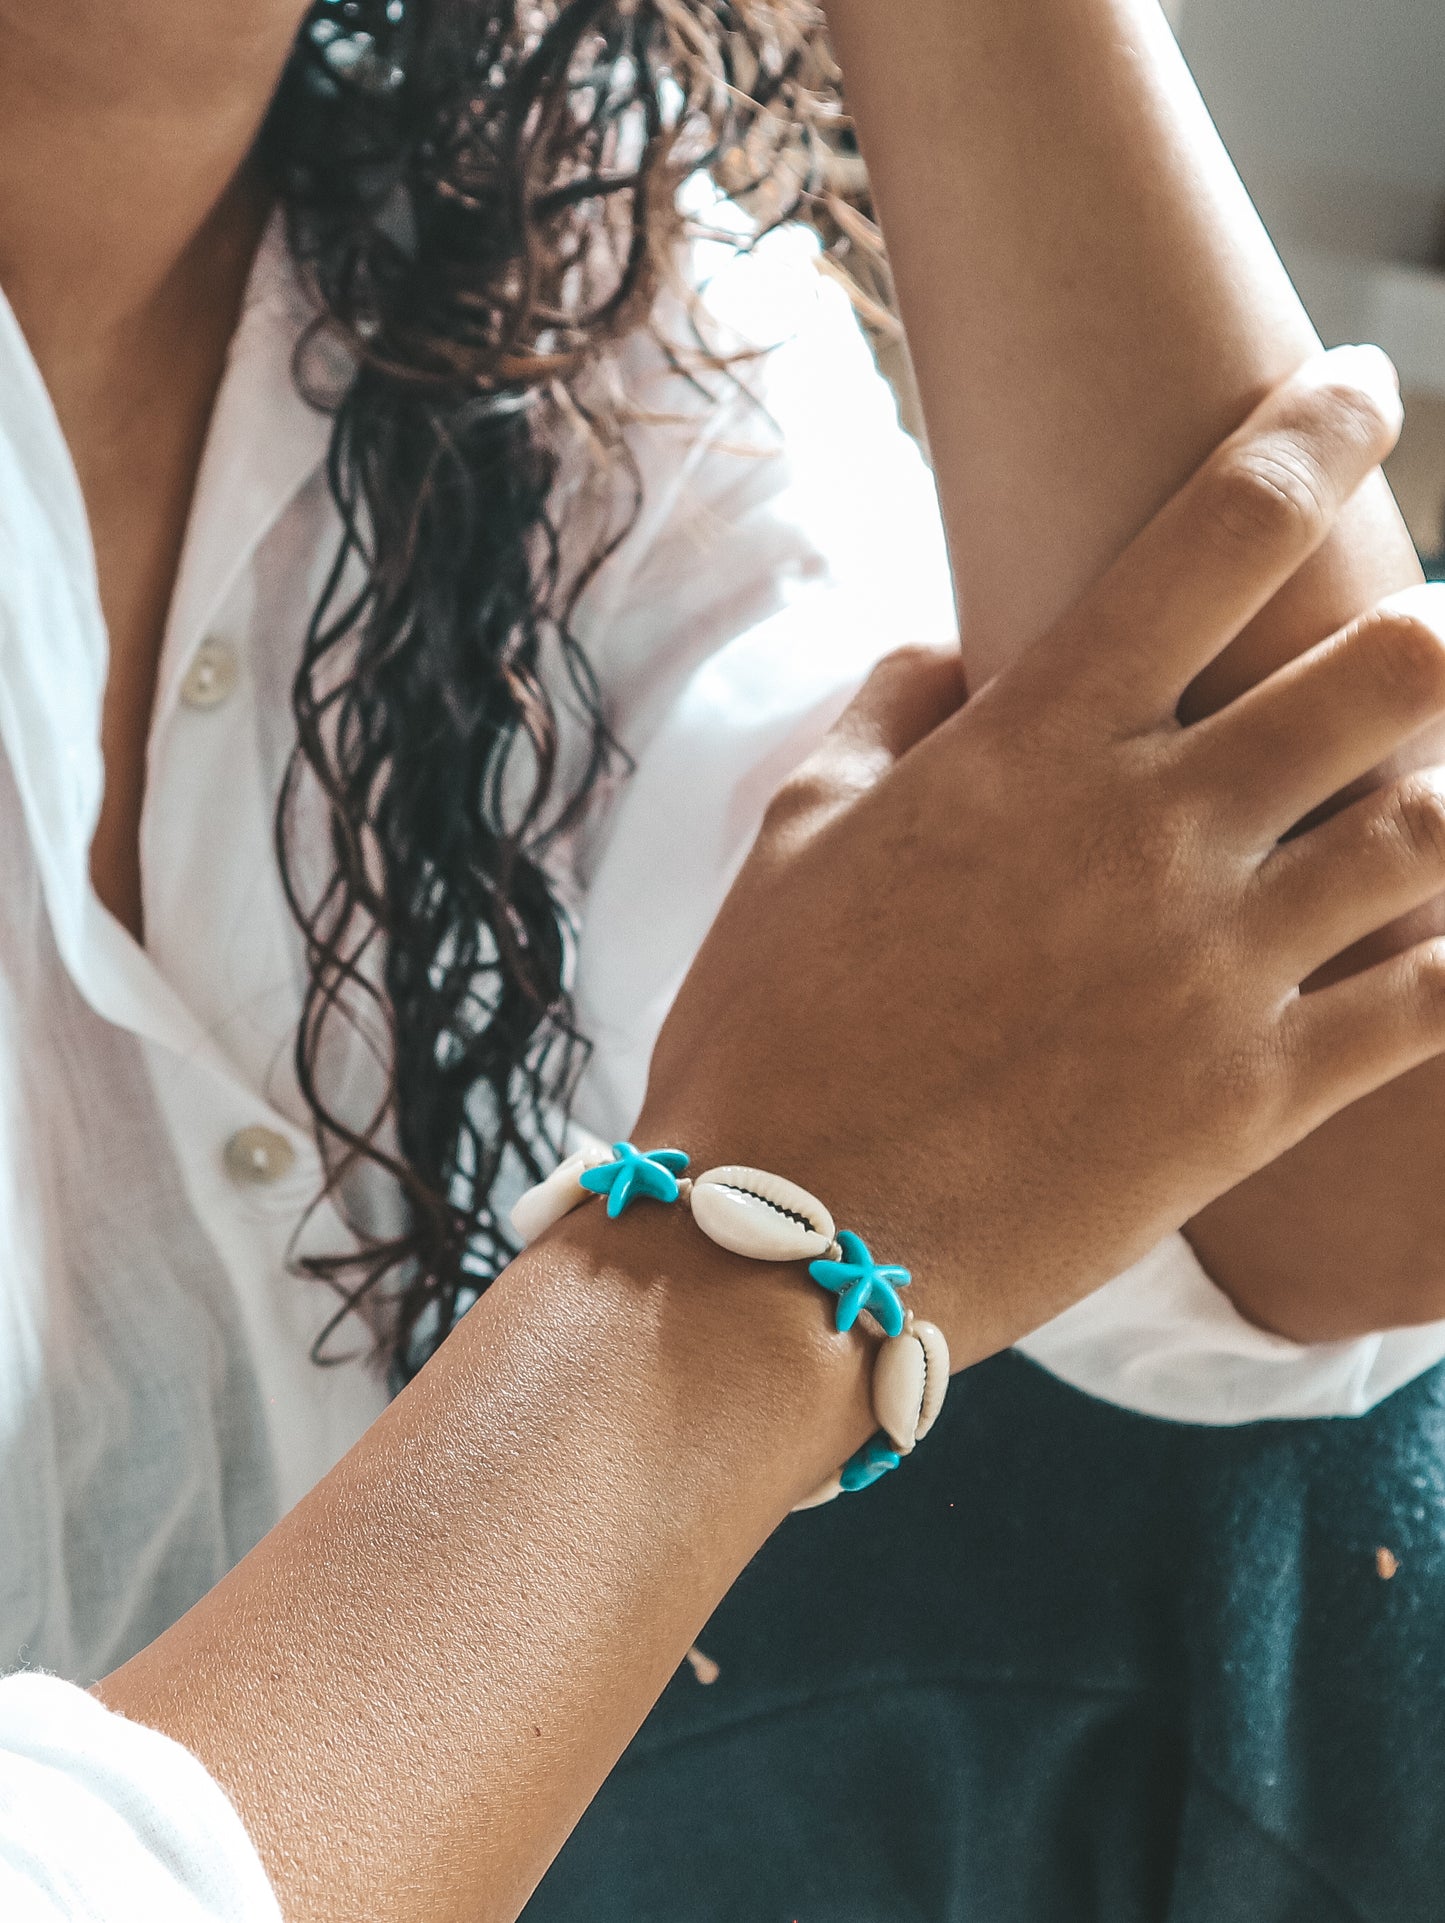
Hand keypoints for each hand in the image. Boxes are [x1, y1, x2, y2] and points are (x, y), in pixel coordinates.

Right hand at [638, 346, 1444, 1364]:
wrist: (780, 1240)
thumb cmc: (769, 1027)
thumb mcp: (796, 835)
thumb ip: (888, 714)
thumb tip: (946, 650)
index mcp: (1036, 742)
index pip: (1220, 532)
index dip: (1314, 429)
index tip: (1360, 382)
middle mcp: (1152, 831)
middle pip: (1387, 669)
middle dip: (1437, 626)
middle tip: (1431, 629)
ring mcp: (1218, 968)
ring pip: (1431, 831)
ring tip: (1438, 782)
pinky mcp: (1252, 1099)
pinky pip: (1429, 1005)